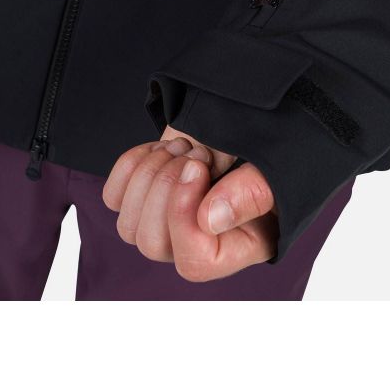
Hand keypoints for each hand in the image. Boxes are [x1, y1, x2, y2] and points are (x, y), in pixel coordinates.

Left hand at [102, 126, 278, 280]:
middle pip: (152, 245)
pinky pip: (113, 198)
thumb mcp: (276, 170)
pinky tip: (160, 148)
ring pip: (128, 226)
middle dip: (166, 187)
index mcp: (235, 247)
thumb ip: (251, 194)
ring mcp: (166, 225)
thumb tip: (208, 220)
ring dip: (151, 174)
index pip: (193, 262)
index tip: (197, 169)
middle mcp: (196, 245)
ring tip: (184, 147)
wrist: (252, 128)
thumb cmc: (274, 154)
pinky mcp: (143, 200)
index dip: (182, 216)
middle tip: (197, 153)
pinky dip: (130, 167)